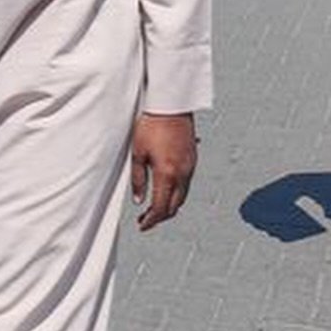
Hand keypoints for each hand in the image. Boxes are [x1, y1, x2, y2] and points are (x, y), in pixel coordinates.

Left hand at [131, 112, 197, 230]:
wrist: (170, 104)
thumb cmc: (151, 125)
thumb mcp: (137, 153)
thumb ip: (138, 179)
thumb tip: (139, 200)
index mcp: (167, 174)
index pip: (161, 208)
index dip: (151, 220)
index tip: (142, 225)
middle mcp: (182, 174)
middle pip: (174, 206)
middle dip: (160, 216)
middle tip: (146, 219)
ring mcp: (190, 166)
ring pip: (182, 195)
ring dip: (169, 204)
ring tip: (154, 206)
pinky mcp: (193, 159)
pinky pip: (186, 183)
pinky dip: (176, 192)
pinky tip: (166, 188)